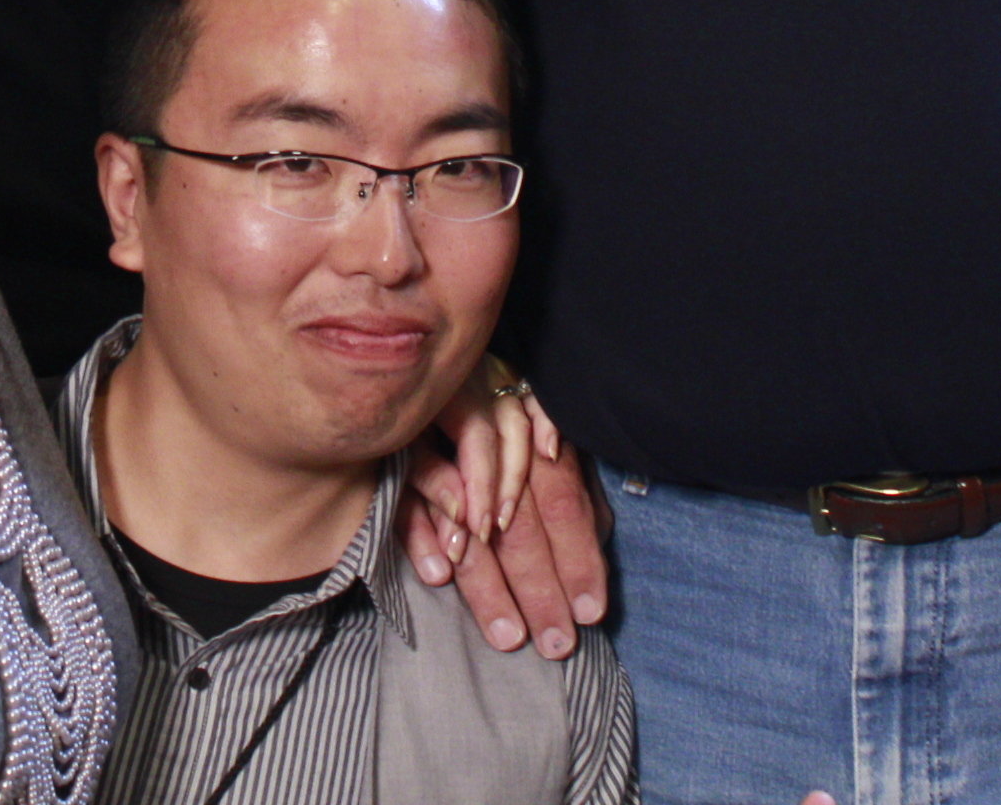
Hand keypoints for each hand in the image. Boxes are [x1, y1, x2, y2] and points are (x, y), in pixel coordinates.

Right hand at [404, 392, 609, 657]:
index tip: (592, 612)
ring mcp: (446, 439)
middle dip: (540, 588)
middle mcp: (496, 433)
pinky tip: (440, 574)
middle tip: (554, 643)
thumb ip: (569, 486)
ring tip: (507, 631)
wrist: (430, 356)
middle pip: (522, 525)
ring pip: (470, 520)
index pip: (565, 504)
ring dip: (488, 580)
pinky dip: (425, 532)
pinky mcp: (400, 446)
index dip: (581, 558)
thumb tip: (599, 536)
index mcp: (535, 433)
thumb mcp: (540, 434)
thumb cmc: (496, 405)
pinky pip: (411, 493)